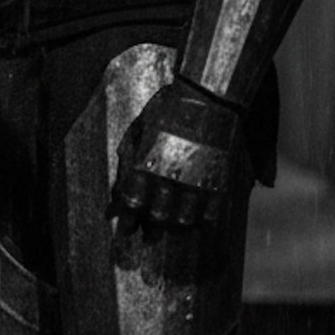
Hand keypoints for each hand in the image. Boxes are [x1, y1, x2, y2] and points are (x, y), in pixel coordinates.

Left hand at [113, 78, 242, 228]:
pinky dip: (202, 224)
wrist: (207, 98)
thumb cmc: (166, 111)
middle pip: (158, 217)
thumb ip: (127, 161)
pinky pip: (210, 215)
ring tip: (172, 228)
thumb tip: (116, 190)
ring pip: (184, 221)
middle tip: (150, 236)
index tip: (127, 228)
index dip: (128, 220)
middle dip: (151, 231)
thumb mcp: (138, 130)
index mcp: (146, 163)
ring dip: (176, 229)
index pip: (132, 203)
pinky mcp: (218, 182)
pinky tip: (198, 223)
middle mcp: (169, 176)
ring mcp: (196, 181)